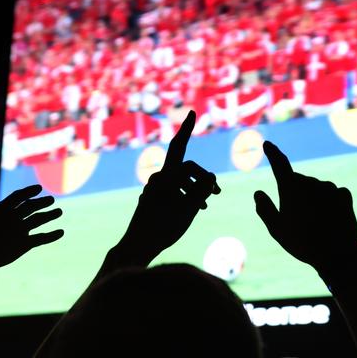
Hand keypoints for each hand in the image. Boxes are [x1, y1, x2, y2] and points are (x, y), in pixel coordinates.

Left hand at [0, 184, 63, 274]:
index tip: (38, 189)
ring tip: (59, 212)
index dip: (28, 192)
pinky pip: (40, 238)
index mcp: (3, 210)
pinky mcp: (25, 244)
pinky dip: (50, 236)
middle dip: (41, 203)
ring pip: (38, 220)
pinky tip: (61, 232)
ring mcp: (20, 231)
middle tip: (51, 200)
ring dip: (49, 216)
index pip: (18, 198)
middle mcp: (14, 218)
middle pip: (31, 207)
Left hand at [119, 110, 220, 265]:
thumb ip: (202, 190)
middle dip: (203, 179)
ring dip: (195, 190)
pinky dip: (185, 196)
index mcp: (166, 176)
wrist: (137, 245)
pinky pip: (173, 190)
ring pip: (180, 181)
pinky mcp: (152, 199)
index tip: (192, 112)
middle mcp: (158, 179)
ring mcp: (154, 189)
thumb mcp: (189, 209)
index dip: (187, 129)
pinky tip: (192, 210)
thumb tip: (211, 175)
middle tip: (219, 194)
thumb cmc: (163, 228)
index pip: (179, 146)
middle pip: (186, 169)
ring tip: (206, 207)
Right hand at [253, 141, 356, 275]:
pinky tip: (329, 218)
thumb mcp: (277, 230)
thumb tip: (258, 193)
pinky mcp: (343, 194)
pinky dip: (329, 202)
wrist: (338, 254)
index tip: (268, 144)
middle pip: (298, 182)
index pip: (279, 164)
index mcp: (290, 188)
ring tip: (315, 223)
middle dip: (295, 194)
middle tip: (297, 219)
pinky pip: (332, 193)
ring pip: (316, 188)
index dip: (272, 153)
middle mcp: (310, 182)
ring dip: (313, 199)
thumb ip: (264, 209)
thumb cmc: (303, 243)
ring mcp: (329, 187)